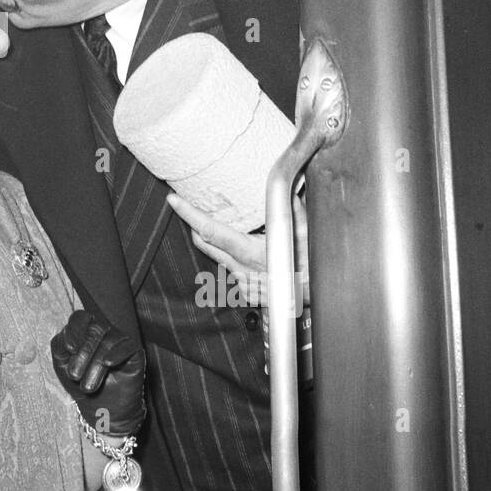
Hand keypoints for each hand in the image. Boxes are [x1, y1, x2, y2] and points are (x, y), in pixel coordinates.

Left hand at [50, 309, 144, 437]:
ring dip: (95, 364)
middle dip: (83, 354)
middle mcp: (103, 331)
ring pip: (109, 341)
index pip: (80, 318)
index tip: (69, 349)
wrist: (101, 409)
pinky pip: (127, 346)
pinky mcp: (134, 352)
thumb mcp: (62, 364)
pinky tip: (108, 363)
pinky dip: (117, 353)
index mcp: (84, 330)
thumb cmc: (80, 383)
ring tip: (87, 386)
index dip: (75, 330)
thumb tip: (67, 337)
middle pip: (95, 329)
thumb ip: (59, 345)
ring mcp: (119, 340)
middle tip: (75, 376)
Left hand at [166, 191, 309, 306]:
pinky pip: (232, 269)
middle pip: (204, 242)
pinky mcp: (244, 290)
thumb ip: (295, 212)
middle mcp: (240, 268)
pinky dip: (236, 258)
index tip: (174, 201)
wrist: (316, 300)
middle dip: (193, 224)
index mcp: (250, 253)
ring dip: (218, 241)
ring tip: (233, 230)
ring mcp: (241, 281)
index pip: (211, 230)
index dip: (190, 214)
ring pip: (218, 256)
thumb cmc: (311, 270)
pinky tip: (253, 254)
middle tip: (188, 206)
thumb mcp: (306, 237)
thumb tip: (290, 191)